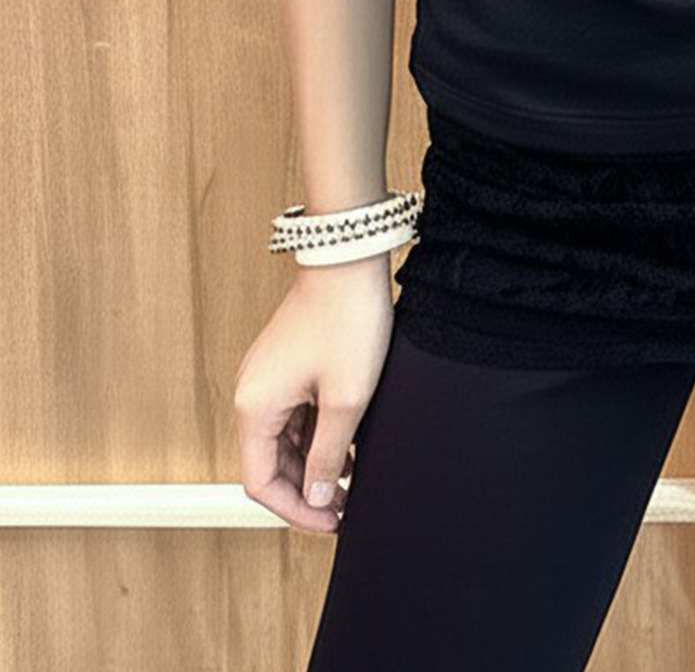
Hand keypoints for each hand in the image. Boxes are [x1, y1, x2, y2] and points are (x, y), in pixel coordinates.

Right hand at [234, 254, 393, 531]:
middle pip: (271, 463)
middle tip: (347, 506)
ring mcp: (269, 376)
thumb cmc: (347, 320)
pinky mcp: (287, 364)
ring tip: (354, 475)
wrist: (350, 259)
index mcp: (255, 406)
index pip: (261, 482)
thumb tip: (317, 496)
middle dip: (307, 489)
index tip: (331, 522)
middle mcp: (253, 392)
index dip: (295, 511)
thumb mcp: (346, 399)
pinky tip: (350, 441)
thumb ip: (329, 454)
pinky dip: (318, 433)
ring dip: (315, 461)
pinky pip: (295, 413)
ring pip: (285, 439)